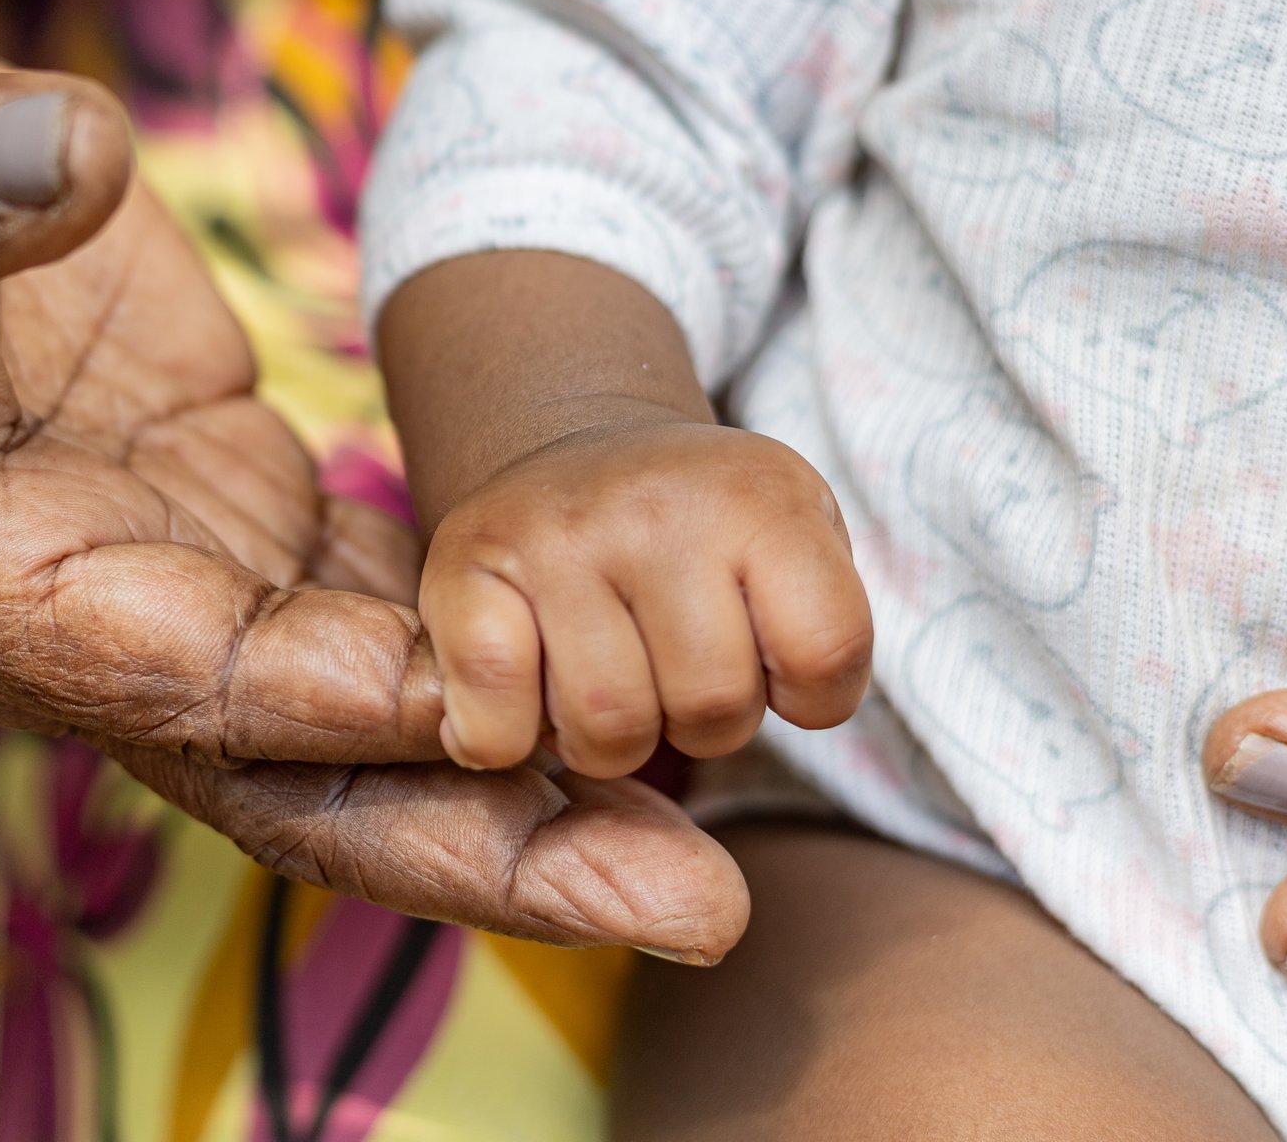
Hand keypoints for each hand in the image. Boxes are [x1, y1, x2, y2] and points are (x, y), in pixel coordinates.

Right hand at [0, 21, 748, 957]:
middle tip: (687, 903)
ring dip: (526, 787)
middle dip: (478, 847)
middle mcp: (52, 626)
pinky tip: (637, 688)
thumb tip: (68, 159)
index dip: (321, 697)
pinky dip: (497, 662)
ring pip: (354, 726)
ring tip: (714, 839)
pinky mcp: (222, 517)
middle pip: (284, 771)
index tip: (496, 704)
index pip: (151, 674)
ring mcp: (149, 583)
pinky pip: (374, 620)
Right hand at [421, 417, 871, 778]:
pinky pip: (497, 725)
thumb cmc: (705, 539)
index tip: (775, 657)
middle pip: (714, 707)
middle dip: (702, 717)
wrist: (577, 455)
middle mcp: (653, 502)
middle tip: (674, 661)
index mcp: (759, 494)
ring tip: (608, 670)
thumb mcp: (797, 551)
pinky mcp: (460, 565)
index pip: (826, 657)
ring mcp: (552, 534)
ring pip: (610, 731)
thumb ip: (819, 645)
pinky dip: (506, 739)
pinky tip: (522, 692)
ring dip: (611, 736)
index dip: (808, 694)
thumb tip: (745, 831)